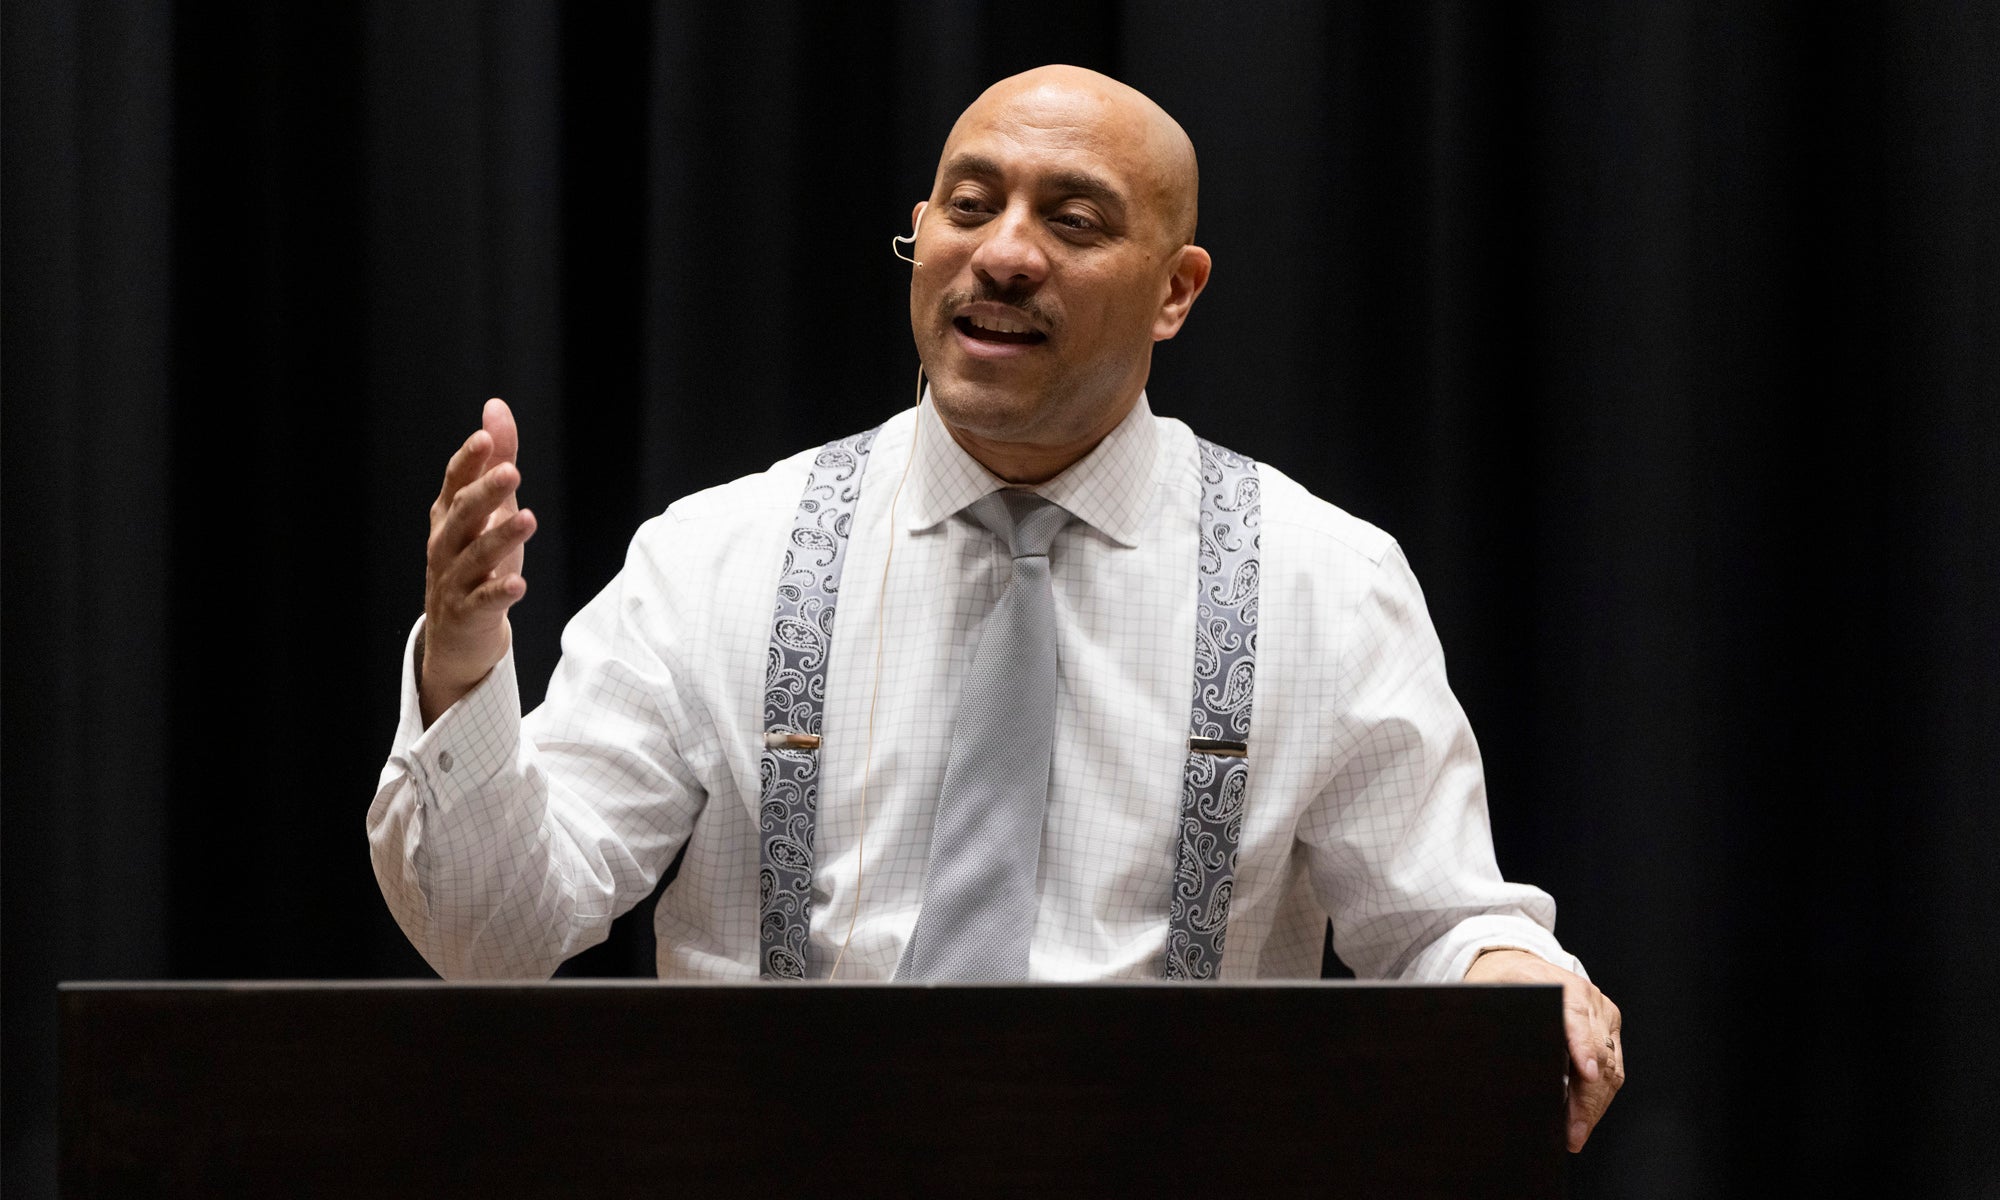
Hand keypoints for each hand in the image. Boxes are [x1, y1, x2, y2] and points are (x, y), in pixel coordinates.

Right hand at [420, 398, 536, 725]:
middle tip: (511, 472)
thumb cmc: (476, 562)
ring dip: (501, 537)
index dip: (469, 461)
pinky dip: (500, 592)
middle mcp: (446, 545)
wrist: (458, 634)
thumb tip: (496, 408)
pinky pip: (484, 601)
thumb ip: (496, 460)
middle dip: (485, 493)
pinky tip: (518, 583)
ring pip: (475, 556)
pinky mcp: (469, 613)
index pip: (456, 483)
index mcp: (449, 516)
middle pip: (463, 515)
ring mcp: (454, 580)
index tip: (485, 439)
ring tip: (528, 519)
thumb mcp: (490, 509)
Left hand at [1463, 948, 1622, 1152]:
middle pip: (1598, 1052)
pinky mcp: (1609, 1025)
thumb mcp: (1488, 992)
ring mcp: (1602, 1011)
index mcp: (1558, 983)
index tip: (1587, 1073)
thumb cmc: (1500, 981)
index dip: (1582, 1046)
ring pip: (1611, 1066)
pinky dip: (1600, 1095)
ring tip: (1577, 1134)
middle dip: (1587, 1098)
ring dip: (1595, 1105)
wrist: (1516, 960)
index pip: (1575, 1017)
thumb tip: (1485, 1052)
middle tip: (1573, 1133)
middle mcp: (1588, 996)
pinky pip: (1614, 1065)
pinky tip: (1585, 1117)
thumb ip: (1491, 1018)